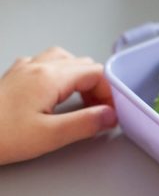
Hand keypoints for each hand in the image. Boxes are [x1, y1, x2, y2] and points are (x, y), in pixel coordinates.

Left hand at [0, 47, 115, 165]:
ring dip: (78, 77)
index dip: (110, 92)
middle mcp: (38, 66)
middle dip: (97, 86)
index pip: (96, 73)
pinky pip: (44, 63)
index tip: (111, 112)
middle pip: (83, 64)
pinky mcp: (12, 77)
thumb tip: (110, 115)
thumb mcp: (49, 136)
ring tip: (80, 101)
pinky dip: (58, 74)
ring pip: (64, 59)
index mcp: (50, 77)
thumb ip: (85, 124)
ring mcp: (23, 69)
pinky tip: (53, 93)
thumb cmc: (0, 136)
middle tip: (98, 111)